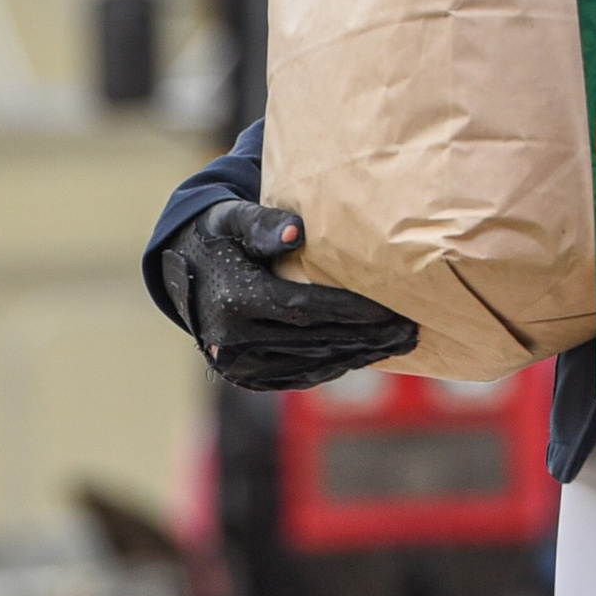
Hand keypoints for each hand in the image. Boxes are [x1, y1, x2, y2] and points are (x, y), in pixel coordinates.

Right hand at [159, 199, 419, 388]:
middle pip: (315, 341)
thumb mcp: (235, 218)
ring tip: (399, 344)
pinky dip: (334, 366)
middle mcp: (233, 341)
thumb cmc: (221, 233)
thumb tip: (298, 231)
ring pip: (311, 364)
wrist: (184, 269)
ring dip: (358, 356)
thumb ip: (264, 223)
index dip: (353, 311)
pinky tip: (364, 355)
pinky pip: (299, 376)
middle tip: (411, 330)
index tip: (393, 309)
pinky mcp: (246, 377)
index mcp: (234, 301)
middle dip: (368, 337)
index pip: (305, 310)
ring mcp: (239, 365)